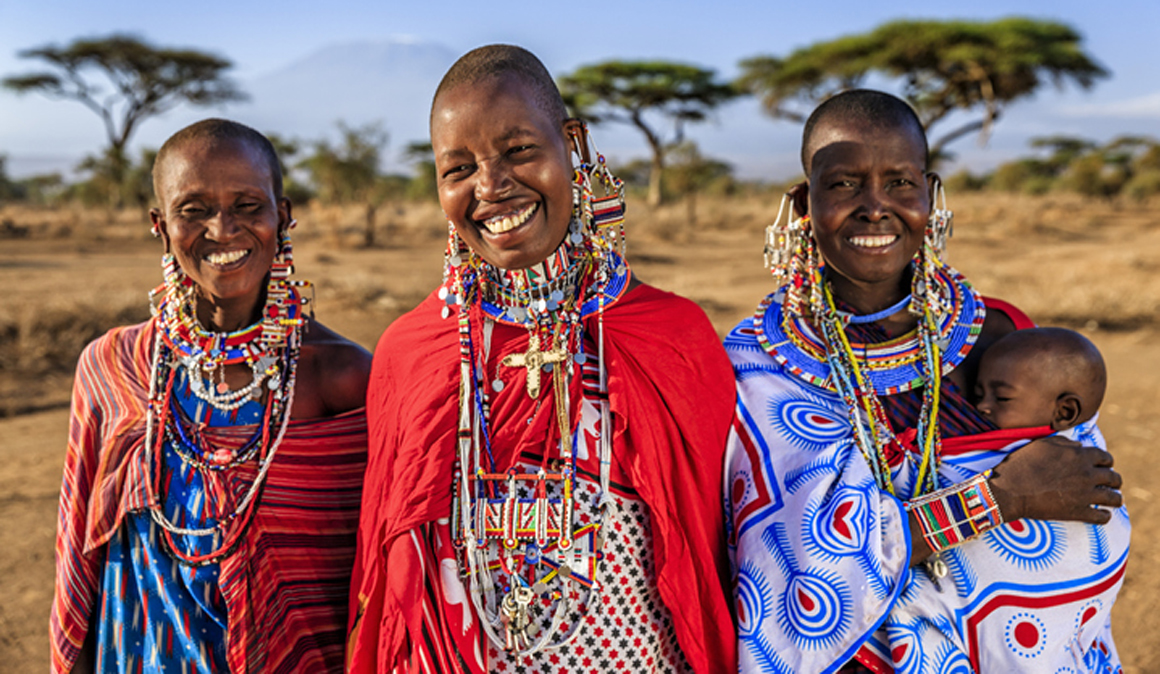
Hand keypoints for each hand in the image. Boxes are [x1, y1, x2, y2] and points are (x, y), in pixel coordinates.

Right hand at [988, 436, 1122, 523]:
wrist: (1010, 490)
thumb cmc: (1022, 464)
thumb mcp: (1042, 444)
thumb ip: (1065, 443)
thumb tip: (1079, 446)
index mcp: (1080, 456)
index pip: (1106, 458)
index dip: (1106, 462)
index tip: (1102, 466)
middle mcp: (1088, 474)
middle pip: (1114, 478)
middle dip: (1114, 480)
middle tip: (1110, 484)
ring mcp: (1085, 495)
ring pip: (1114, 498)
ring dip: (1115, 498)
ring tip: (1112, 500)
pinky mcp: (1079, 512)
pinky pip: (1102, 517)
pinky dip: (1105, 516)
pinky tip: (1102, 514)